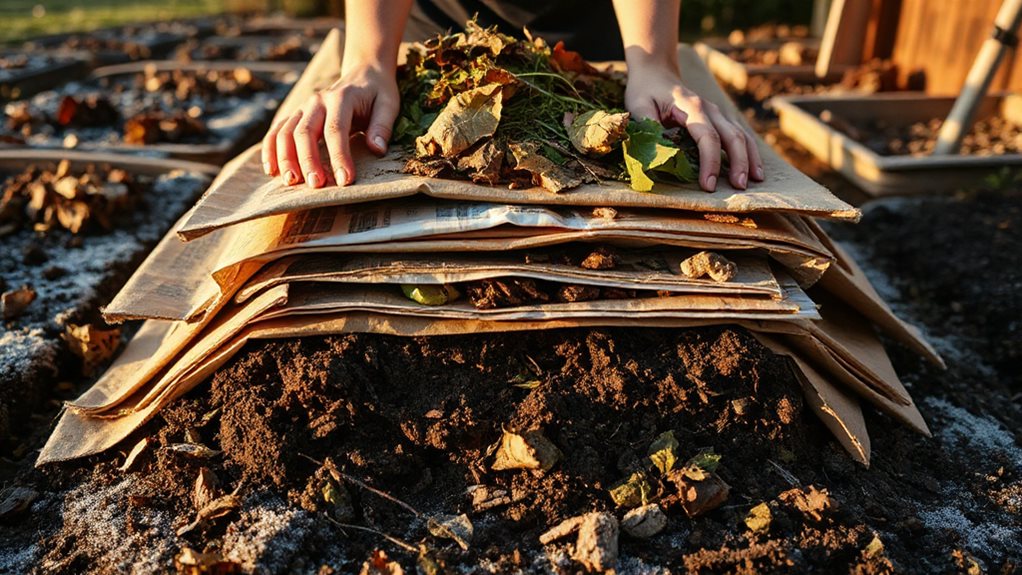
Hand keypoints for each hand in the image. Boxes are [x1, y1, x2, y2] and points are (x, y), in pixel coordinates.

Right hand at [261, 64, 399, 187]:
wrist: (364, 73)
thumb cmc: (378, 93)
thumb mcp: (388, 104)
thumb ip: (382, 126)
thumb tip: (377, 150)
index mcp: (341, 98)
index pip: (336, 129)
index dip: (339, 156)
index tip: (345, 180)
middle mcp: (317, 101)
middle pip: (305, 132)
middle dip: (308, 160)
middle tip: (315, 185)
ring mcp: (303, 107)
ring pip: (286, 132)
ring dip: (285, 158)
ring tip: (291, 182)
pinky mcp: (296, 115)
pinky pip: (277, 131)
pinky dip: (271, 150)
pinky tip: (272, 171)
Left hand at [625, 62, 763, 190]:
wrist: (656, 72)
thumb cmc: (645, 91)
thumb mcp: (638, 106)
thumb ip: (647, 126)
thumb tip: (657, 152)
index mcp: (691, 107)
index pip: (708, 137)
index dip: (711, 162)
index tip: (708, 186)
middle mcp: (711, 109)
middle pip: (733, 136)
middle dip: (739, 163)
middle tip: (739, 189)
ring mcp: (718, 113)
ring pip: (742, 136)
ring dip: (750, 159)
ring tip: (755, 182)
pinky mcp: (720, 119)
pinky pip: (740, 136)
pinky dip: (749, 153)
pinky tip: (754, 171)